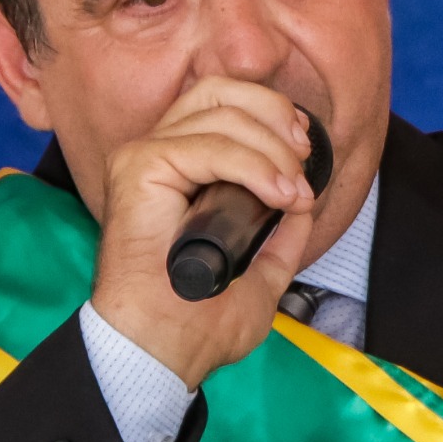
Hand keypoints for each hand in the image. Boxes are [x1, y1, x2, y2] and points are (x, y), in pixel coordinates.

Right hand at [86, 76, 318, 388]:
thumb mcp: (259, 276)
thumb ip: (280, 240)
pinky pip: (208, 146)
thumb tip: (303, 207)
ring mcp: (142, 158)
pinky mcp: (138, 169)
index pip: (222, 104)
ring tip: (293, 194)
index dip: (269, 112)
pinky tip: (278, 196)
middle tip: (302, 159)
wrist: (160, 351)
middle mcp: (154, 154)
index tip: (303, 150)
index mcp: (176, 171)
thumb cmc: (194, 322)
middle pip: (219, 90)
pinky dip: (254, 166)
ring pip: (219, 113)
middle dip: (274, 114)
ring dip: (271, 149)